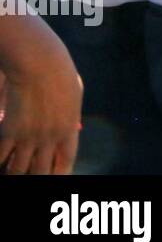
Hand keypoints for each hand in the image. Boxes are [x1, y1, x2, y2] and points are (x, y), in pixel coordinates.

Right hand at [0, 13, 81, 173]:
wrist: (40, 63)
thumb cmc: (59, 73)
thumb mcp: (74, 94)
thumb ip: (71, 115)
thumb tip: (74, 128)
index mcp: (68, 129)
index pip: (65, 163)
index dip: (58, 175)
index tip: (54, 178)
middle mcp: (49, 138)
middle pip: (40, 172)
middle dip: (33, 178)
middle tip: (28, 175)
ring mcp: (29, 136)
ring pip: (17, 170)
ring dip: (12, 173)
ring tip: (10, 172)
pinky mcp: (9, 130)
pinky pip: (1, 156)